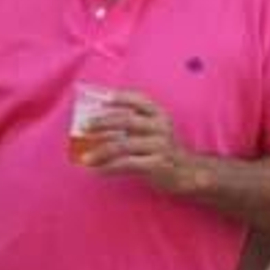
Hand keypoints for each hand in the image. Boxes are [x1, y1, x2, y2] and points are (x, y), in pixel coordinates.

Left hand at [84, 90, 198, 193]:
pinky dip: (108, 167)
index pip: (139, 99)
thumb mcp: (151, 130)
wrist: (187, 172)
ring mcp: (160, 145)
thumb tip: (92, 124)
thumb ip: (129, 124)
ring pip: (123, 145)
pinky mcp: (157, 164)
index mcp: (158, 114)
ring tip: (84, 158)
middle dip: (102, 122)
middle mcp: (160, 126)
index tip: (100, 99)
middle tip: (83, 126)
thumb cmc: (160, 149)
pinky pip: (127, 164)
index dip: (119, 97)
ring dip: (100, 151)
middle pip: (126, 120)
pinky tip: (96, 171)